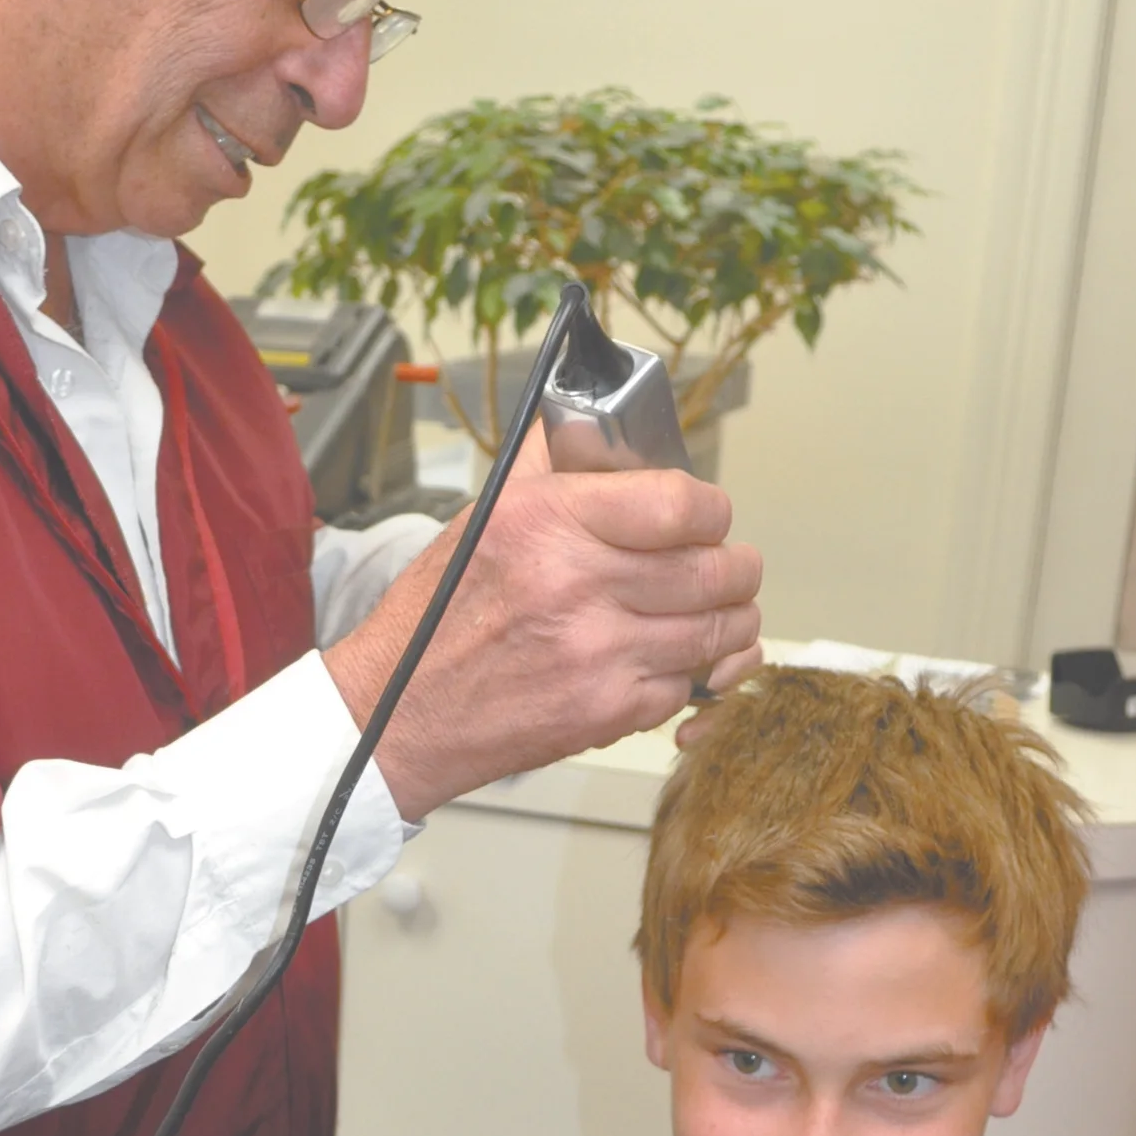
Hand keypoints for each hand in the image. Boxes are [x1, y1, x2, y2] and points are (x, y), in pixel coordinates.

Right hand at [322, 426, 761, 823]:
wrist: (398, 715)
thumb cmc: (435, 619)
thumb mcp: (484, 517)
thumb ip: (549, 466)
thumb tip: (595, 420)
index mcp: (547, 521)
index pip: (680, 504)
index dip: (711, 511)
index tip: (707, 517)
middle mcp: (577, 583)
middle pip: (715, 570)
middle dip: (737, 568)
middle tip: (730, 567)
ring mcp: (598, 654)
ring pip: (715, 631)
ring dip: (729, 621)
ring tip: (718, 612)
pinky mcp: (606, 712)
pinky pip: (686, 685)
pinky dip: (687, 674)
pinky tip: (667, 660)